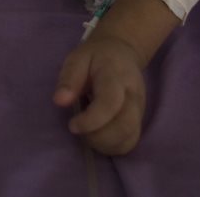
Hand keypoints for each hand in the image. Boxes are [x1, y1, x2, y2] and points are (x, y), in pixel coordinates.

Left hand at [53, 33, 147, 155]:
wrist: (121, 52)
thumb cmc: (95, 57)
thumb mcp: (77, 58)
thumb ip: (69, 79)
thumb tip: (59, 101)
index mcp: (117, 76)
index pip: (110, 103)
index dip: (90, 120)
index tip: (72, 124)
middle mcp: (134, 95)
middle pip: (124, 126)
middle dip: (97, 136)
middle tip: (79, 129)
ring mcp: (140, 110)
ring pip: (129, 138)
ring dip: (104, 144)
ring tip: (87, 132)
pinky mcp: (139, 121)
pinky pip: (130, 142)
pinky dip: (112, 146)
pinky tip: (98, 136)